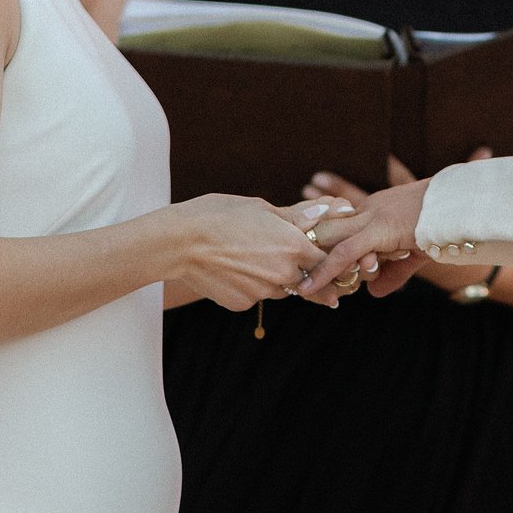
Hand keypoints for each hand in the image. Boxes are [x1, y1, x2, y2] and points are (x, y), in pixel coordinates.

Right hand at [166, 194, 353, 309]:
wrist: (178, 242)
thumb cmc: (220, 215)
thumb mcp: (262, 208)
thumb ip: (299, 216)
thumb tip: (334, 208)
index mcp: (295, 247)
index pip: (328, 260)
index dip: (329, 259)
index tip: (330, 260)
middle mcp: (284, 275)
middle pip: (308, 280)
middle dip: (305, 272)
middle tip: (291, 260)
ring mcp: (263, 293)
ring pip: (282, 289)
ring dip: (278, 278)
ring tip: (254, 257)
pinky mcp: (243, 304)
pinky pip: (257, 295)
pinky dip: (252, 285)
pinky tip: (234, 268)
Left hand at [304, 150, 493, 296]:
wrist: (466, 206)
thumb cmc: (446, 225)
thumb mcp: (414, 253)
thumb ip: (393, 273)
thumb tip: (374, 293)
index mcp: (375, 208)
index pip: (336, 219)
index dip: (313, 232)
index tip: (290, 240)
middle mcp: (368, 209)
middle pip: (323, 225)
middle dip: (298, 241)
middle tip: (273, 260)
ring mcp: (372, 218)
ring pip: (328, 239)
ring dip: (306, 260)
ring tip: (285, 280)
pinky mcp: (379, 231)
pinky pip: (345, 254)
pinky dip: (326, 272)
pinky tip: (310, 287)